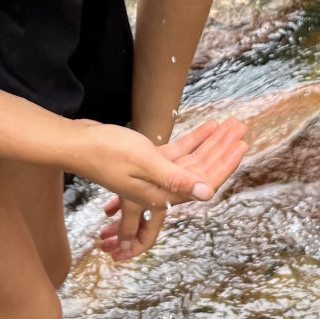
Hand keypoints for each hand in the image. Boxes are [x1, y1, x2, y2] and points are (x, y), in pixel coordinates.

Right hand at [98, 117, 247, 260]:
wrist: (77, 144)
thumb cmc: (106, 152)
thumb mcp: (144, 162)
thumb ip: (176, 178)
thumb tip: (206, 193)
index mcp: (162, 193)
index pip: (203, 181)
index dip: (225, 163)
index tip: (242, 146)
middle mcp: (161, 187)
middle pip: (201, 169)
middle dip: (223, 149)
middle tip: (242, 129)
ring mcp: (155, 174)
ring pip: (192, 159)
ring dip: (212, 142)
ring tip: (231, 125)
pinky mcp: (149, 161)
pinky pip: (178, 152)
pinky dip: (194, 139)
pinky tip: (209, 126)